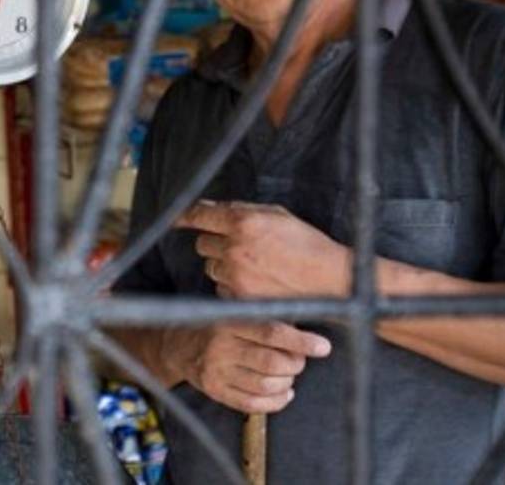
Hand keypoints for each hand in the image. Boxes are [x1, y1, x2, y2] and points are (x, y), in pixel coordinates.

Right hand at [168, 321, 331, 413]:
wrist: (176, 345)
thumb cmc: (216, 326)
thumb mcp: (234, 312)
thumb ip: (264, 318)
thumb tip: (307, 330)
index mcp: (229, 322)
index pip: (271, 332)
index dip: (301, 341)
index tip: (323, 347)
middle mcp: (220, 347)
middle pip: (272, 363)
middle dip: (295, 364)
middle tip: (298, 361)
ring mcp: (216, 371)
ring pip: (265, 385)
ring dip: (287, 383)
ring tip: (288, 376)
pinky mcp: (214, 390)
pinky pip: (252, 404)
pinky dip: (276, 402)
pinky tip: (283, 393)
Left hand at [176, 201, 352, 298]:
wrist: (330, 280)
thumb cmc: (306, 243)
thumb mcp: (276, 215)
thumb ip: (241, 210)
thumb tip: (213, 208)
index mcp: (243, 221)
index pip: (198, 215)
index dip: (183, 216)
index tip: (175, 218)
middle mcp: (234, 247)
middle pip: (202, 244)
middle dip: (214, 242)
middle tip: (237, 245)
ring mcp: (235, 274)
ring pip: (211, 267)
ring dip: (223, 264)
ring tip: (252, 265)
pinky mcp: (239, 297)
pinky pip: (221, 288)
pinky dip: (232, 285)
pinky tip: (255, 282)